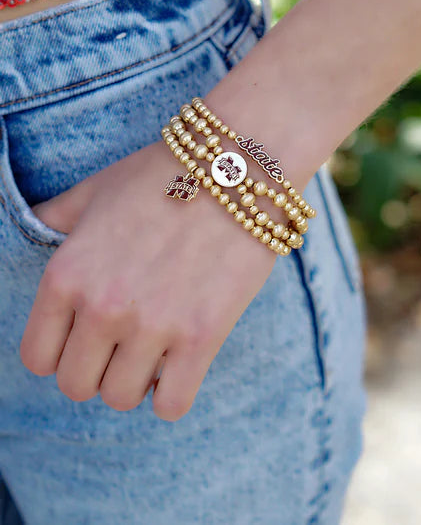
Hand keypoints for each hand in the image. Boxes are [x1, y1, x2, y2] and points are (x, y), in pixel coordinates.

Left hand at [20, 140, 276, 420]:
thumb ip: (53, 216)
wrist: (235, 167)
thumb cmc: (162, 175)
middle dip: (98, 368)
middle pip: (77, 385)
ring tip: (156, 347)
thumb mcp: (94, 190)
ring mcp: (152, 325)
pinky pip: (171, 405)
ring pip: (121, 398)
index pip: (38, 358)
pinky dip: (173, 392)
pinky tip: (183, 361)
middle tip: (125, 342)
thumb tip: (32, 223)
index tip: (87, 338)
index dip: (61, 352)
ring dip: (137, 379)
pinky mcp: (201, 337)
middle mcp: (101, 306)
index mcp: (66, 275)